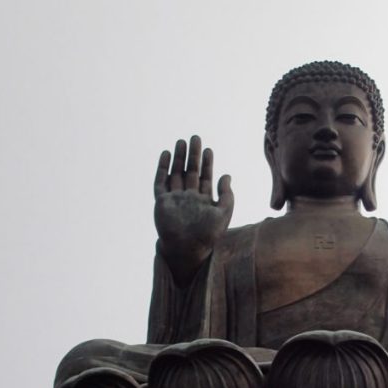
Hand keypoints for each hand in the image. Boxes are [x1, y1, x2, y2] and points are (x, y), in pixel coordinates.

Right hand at [154, 136, 233, 277]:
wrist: (187, 249)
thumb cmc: (207, 235)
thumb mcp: (224, 213)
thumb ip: (227, 195)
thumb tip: (227, 175)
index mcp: (203, 201)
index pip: (205, 178)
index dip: (207, 163)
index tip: (209, 150)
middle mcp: (188, 198)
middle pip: (190, 172)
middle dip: (193, 156)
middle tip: (195, 138)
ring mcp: (174, 199)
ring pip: (176, 174)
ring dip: (179, 158)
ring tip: (181, 142)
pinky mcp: (162, 202)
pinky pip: (160, 182)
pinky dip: (162, 168)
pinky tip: (166, 154)